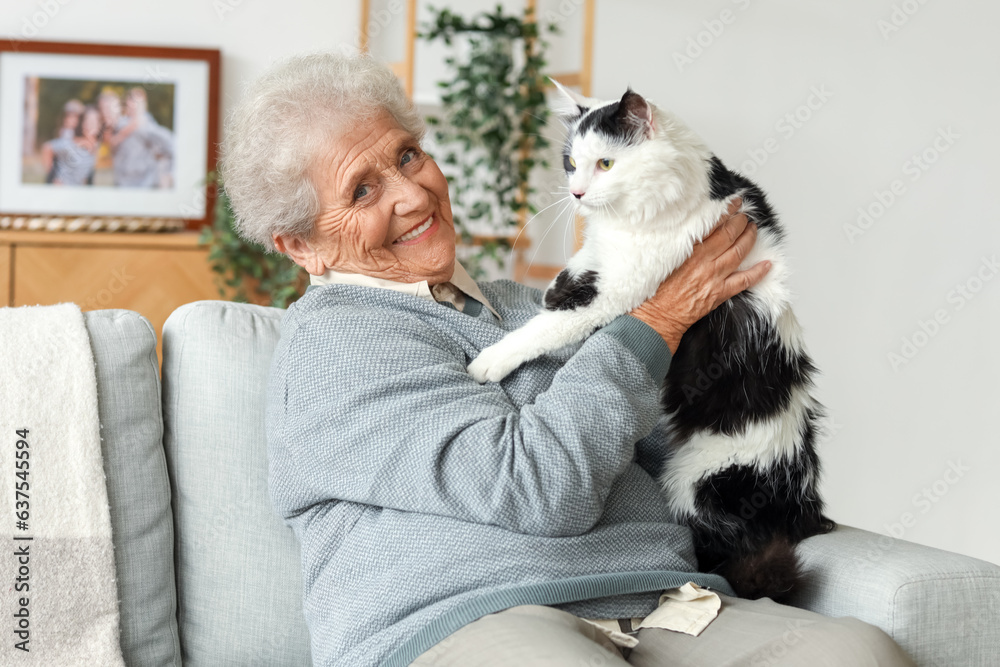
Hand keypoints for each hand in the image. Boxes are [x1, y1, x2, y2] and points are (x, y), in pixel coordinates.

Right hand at [631, 197, 770, 352]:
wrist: (655, 316)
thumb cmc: (655, 289)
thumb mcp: (662, 258)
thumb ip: (678, 243)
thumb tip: (691, 229)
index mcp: (688, 250)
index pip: (713, 224)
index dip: (726, 211)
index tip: (734, 203)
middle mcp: (704, 261)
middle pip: (729, 235)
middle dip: (740, 222)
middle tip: (744, 216)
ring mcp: (713, 277)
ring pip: (739, 253)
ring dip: (749, 239)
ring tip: (753, 230)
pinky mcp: (719, 293)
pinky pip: (744, 281)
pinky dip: (757, 272)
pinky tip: (767, 264)